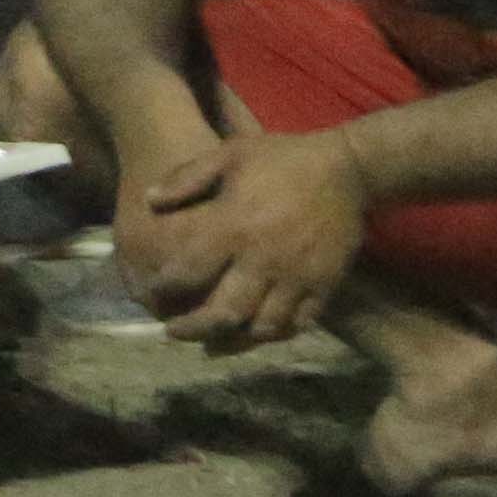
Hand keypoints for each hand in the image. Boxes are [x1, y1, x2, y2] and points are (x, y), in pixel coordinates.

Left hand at [126, 120, 371, 349]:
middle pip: (224, 313)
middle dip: (195, 329)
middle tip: (174, 332)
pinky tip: (256, 332)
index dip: (164, 288)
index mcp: (234, 226)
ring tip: (212, 341)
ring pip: (262, 327)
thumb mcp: (229, 154)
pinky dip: (274, 335)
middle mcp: (264, 259)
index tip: (152, 294)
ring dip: (234, 340)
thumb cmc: (282, 159)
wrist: (347, 168)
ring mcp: (298, 276)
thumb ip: (186, 178)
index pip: (189, 270)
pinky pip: (298, 324)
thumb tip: (148, 200)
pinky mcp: (324, 285)